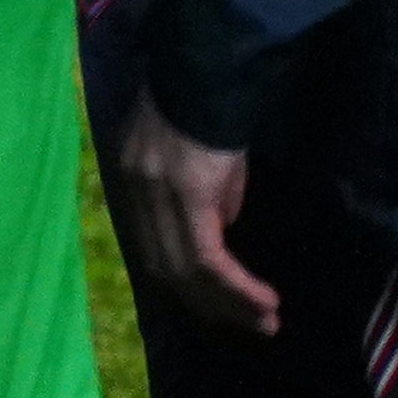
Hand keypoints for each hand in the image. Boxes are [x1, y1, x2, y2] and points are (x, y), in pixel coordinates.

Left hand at [111, 94, 274, 337]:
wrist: (211, 71)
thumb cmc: (210, 109)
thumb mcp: (207, 162)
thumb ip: (210, 200)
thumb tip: (222, 232)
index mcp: (132, 180)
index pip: (152, 248)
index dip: (187, 284)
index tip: (221, 308)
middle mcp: (135, 192)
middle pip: (165, 268)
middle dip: (210, 305)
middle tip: (251, 326)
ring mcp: (156, 195)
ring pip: (186, 271)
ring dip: (228, 304)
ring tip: (265, 323)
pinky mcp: (186, 197)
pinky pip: (206, 258)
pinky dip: (235, 286)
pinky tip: (263, 300)